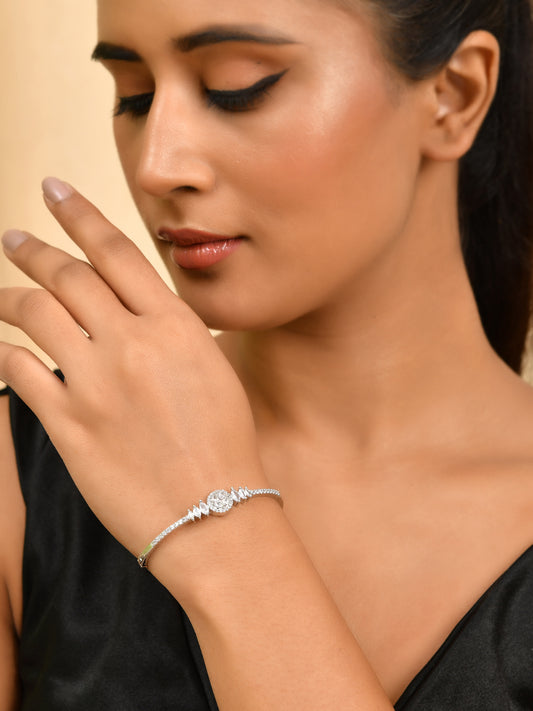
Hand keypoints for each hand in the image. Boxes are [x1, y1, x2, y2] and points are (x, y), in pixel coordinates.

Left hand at [0, 178, 265, 563]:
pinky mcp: (70, 426)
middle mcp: (132, 344)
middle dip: (35, 249)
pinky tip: (0, 346)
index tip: (55, 191)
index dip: (80, 215)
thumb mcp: (214, 371)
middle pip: (69, 277)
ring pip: (37, 315)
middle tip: (15, 236)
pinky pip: (21, 373)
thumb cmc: (226, 447)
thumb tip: (142, 313)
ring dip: (10, 294)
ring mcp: (96, 384)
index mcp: (175, 327)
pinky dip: (5, 352)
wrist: (215, 515)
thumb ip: (174, 334)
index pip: (117, 253)